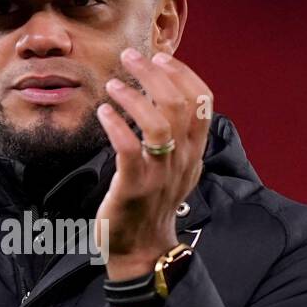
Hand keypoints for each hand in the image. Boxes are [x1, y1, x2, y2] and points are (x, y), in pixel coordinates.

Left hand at [94, 47, 210, 285]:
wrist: (141, 250)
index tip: (161, 56)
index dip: (183, 74)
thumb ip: (178, 137)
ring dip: (135, 97)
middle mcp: (182, 160)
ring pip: (159, 125)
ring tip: (113, 84)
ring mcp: (159, 175)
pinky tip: (104, 112)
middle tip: (131, 57)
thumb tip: (167, 97)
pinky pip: (130, 150)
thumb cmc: (152, 204)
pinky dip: (117, 125)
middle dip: (154, 74)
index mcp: (194, 152)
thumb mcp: (176, 168)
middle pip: (179, 105)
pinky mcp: (134, 188)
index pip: (202, 102)